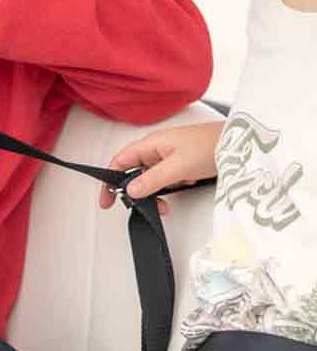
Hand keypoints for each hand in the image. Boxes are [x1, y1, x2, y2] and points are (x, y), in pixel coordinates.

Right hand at [99, 121, 222, 213]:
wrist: (242, 143)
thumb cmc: (212, 146)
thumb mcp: (178, 167)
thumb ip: (152, 180)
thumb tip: (131, 191)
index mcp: (151, 144)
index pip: (120, 162)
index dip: (110, 180)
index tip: (107, 200)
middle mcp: (158, 148)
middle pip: (134, 171)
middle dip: (136, 191)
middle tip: (140, 206)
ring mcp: (170, 156)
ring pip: (151, 177)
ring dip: (155, 192)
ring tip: (164, 205)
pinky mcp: (183, 163)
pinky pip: (167, 178)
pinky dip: (169, 189)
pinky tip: (180, 192)